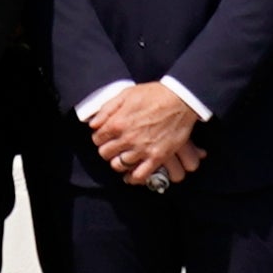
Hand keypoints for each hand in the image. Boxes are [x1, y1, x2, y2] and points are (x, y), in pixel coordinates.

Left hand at [83, 81, 203, 187]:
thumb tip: (93, 123)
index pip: (97, 139)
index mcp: (117, 123)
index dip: (99, 138)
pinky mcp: (157, 157)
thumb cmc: (153, 94)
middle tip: (113, 147)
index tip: (104, 137)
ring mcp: (142, 149)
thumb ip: (107, 109)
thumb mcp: (126, 94)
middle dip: (107, 150)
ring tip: (122, 158)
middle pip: (106, 153)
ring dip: (118, 162)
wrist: (180, 100)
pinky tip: (131, 175)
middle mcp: (127, 138)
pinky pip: (140, 175)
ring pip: (119, 165)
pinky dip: (133, 178)